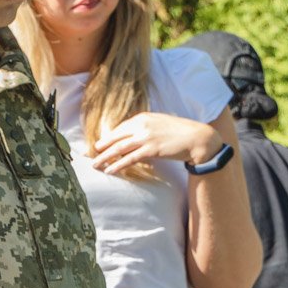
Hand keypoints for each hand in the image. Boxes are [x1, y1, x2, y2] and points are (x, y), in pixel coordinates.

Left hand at [92, 112, 220, 174]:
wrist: (199, 139)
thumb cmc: (180, 133)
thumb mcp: (159, 124)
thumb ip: (144, 128)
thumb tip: (130, 138)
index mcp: (142, 118)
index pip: (118, 129)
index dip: (106, 139)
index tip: (96, 146)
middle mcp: (141, 125)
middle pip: (114, 138)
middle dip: (100, 148)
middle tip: (88, 155)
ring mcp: (146, 137)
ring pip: (118, 149)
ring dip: (104, 158)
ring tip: (95, 165)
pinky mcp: (151, 149)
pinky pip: (129, 158)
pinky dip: (118, 165)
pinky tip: (109, 170)